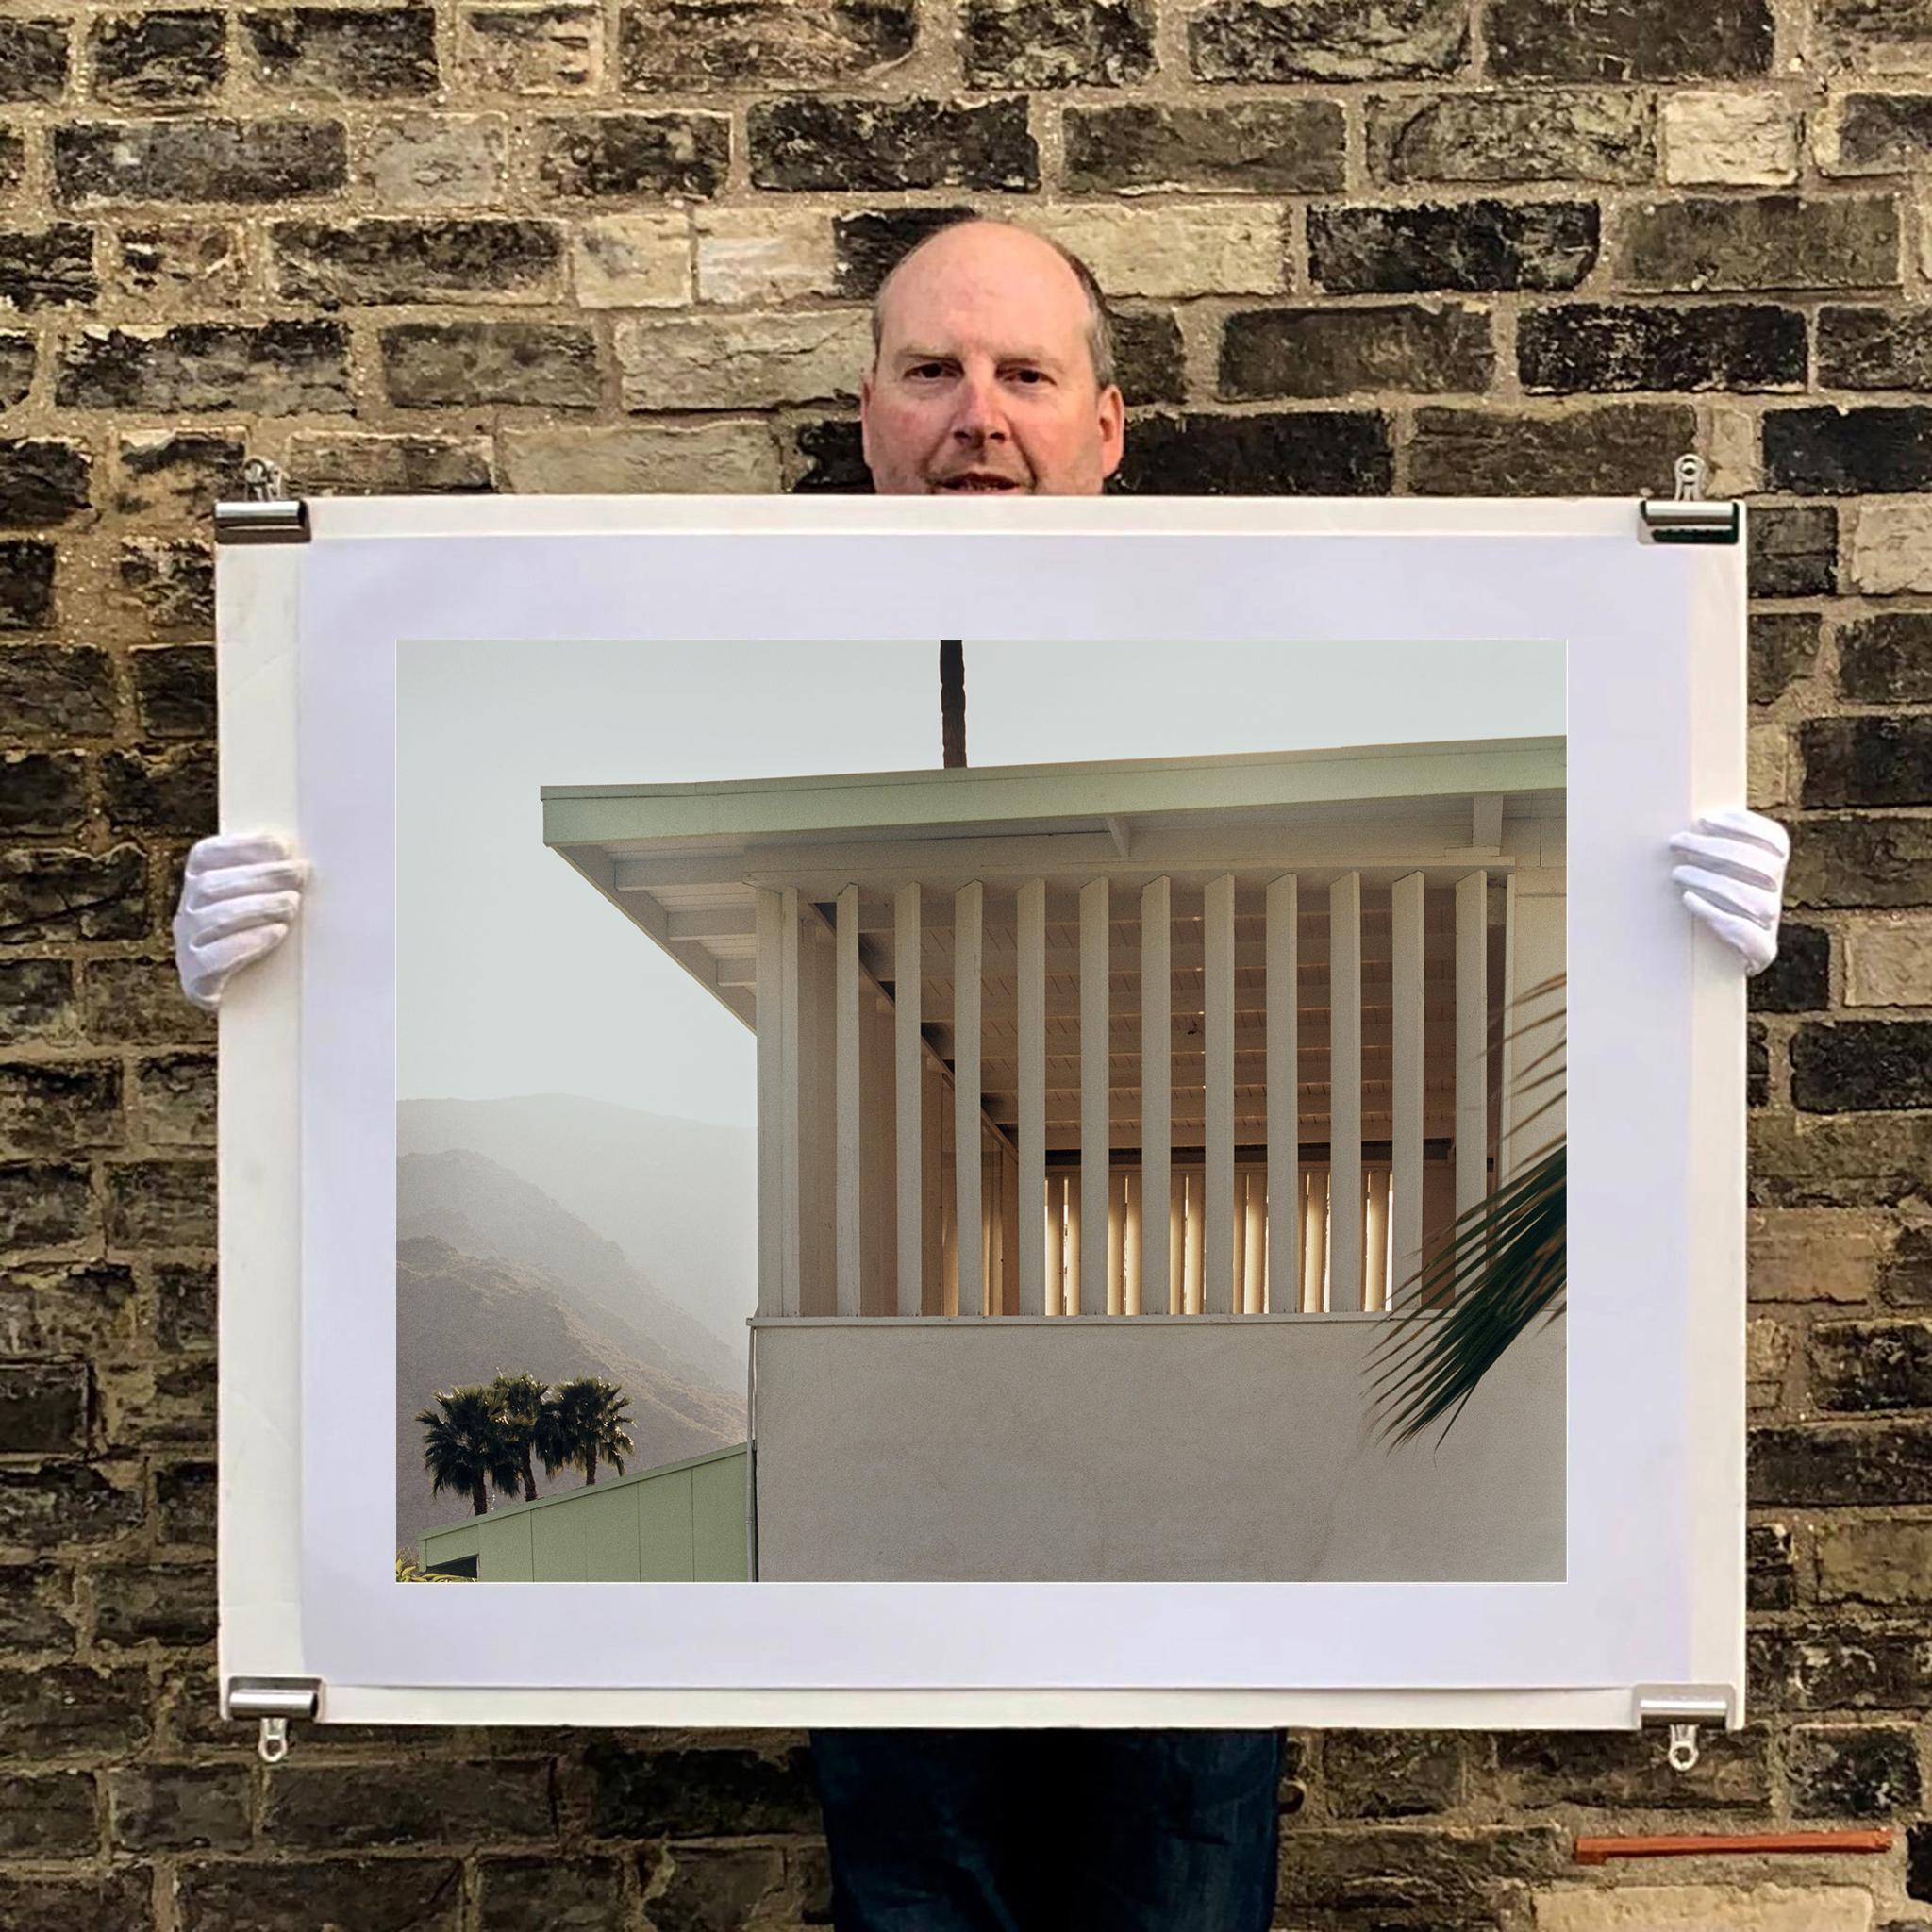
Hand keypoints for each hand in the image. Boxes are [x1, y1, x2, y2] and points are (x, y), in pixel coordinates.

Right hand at [173, 833, 306, 1011]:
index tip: (281, 846)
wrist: (253, 1000)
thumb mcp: (268, 905)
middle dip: (259, 877)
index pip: (205, 856)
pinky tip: (275, 933)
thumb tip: (303, 859)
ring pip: (210, 919)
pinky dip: (246, 943)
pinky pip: (211, 959)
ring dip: (256, 907)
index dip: (240, 846)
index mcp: (198, 886)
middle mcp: (187, 914)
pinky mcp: (196, 981)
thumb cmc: (266, 941)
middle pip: (211, 886)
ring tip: (291, 905)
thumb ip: (275, 881)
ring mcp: (186, 947)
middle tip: (298, 875)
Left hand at [1669, 807, 1788, 975]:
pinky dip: (1714, 911)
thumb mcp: (1719, 873)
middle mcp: (1778, 893)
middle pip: (1762, 864)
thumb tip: (1692, 824)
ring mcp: (1773, 923)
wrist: (1720, 958)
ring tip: (1677, 872)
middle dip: (1717, 848)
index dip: (1745, 826)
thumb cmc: (1712, 904)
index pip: (1775, 840)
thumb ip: (1714, 850)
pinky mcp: (1762, 951)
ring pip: (1753, 897)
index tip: (1706, 820)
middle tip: (1676, 841)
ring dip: (1712, 880)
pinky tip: (1688, 899)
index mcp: (1774, 869)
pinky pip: (1744, 930)